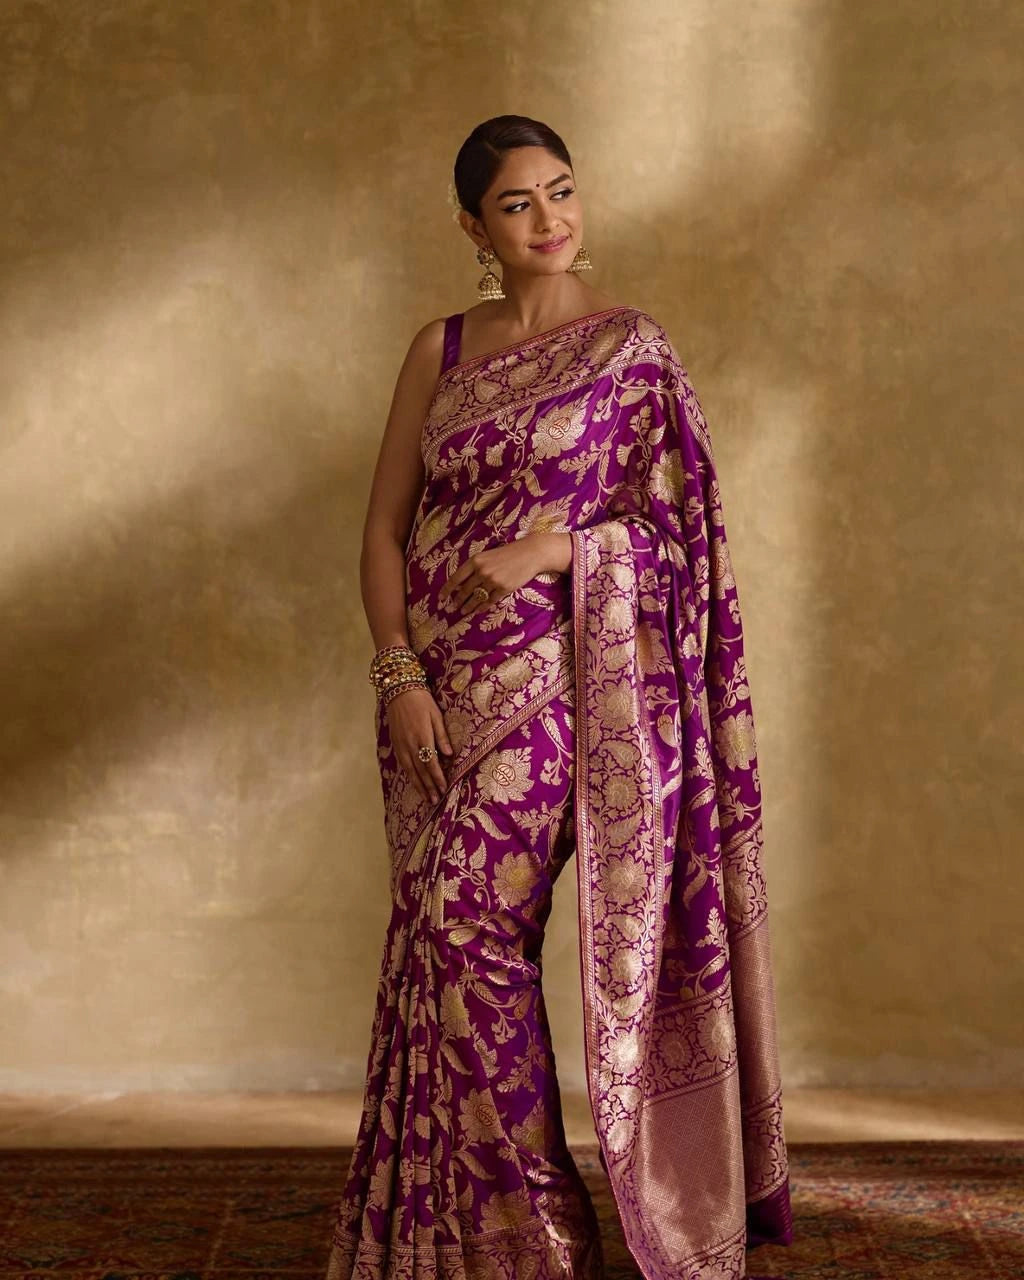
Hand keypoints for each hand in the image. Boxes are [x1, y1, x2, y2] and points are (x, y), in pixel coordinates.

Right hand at [385, 685, 452, 803]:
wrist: (399, 691)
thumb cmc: (422, 701)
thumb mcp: (436, 715)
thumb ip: (441, 736)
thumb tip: (449, 755)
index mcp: (422, 736)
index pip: (431, 763)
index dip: (437, 777)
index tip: (444, 788)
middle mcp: (410, 744)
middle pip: (420, 771)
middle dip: (429, 787)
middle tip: (436, 800)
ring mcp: (401, 745)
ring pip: (410, 771)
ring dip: (419, 786)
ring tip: (426, 798)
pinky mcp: (396, 744)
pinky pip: (403, 765)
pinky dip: (409, 776)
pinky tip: (414, 783)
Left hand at [438, 532, 568, 615]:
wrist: (529, 554)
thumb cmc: (507, 553)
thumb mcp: (487, 556)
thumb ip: (475, 567)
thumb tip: (461, 582)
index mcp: (475, 561)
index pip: (456, 577)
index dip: (447, 589)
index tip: (441, 597)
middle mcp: (482, 571)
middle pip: (465, 590)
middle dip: (457, 600)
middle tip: (451, 608)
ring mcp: (493, 581)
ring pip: (476, 598)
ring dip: (468, 606)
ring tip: (463, 611)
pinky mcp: (503, 589)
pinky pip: (489, 601)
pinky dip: (482, 607)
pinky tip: (478, 610)